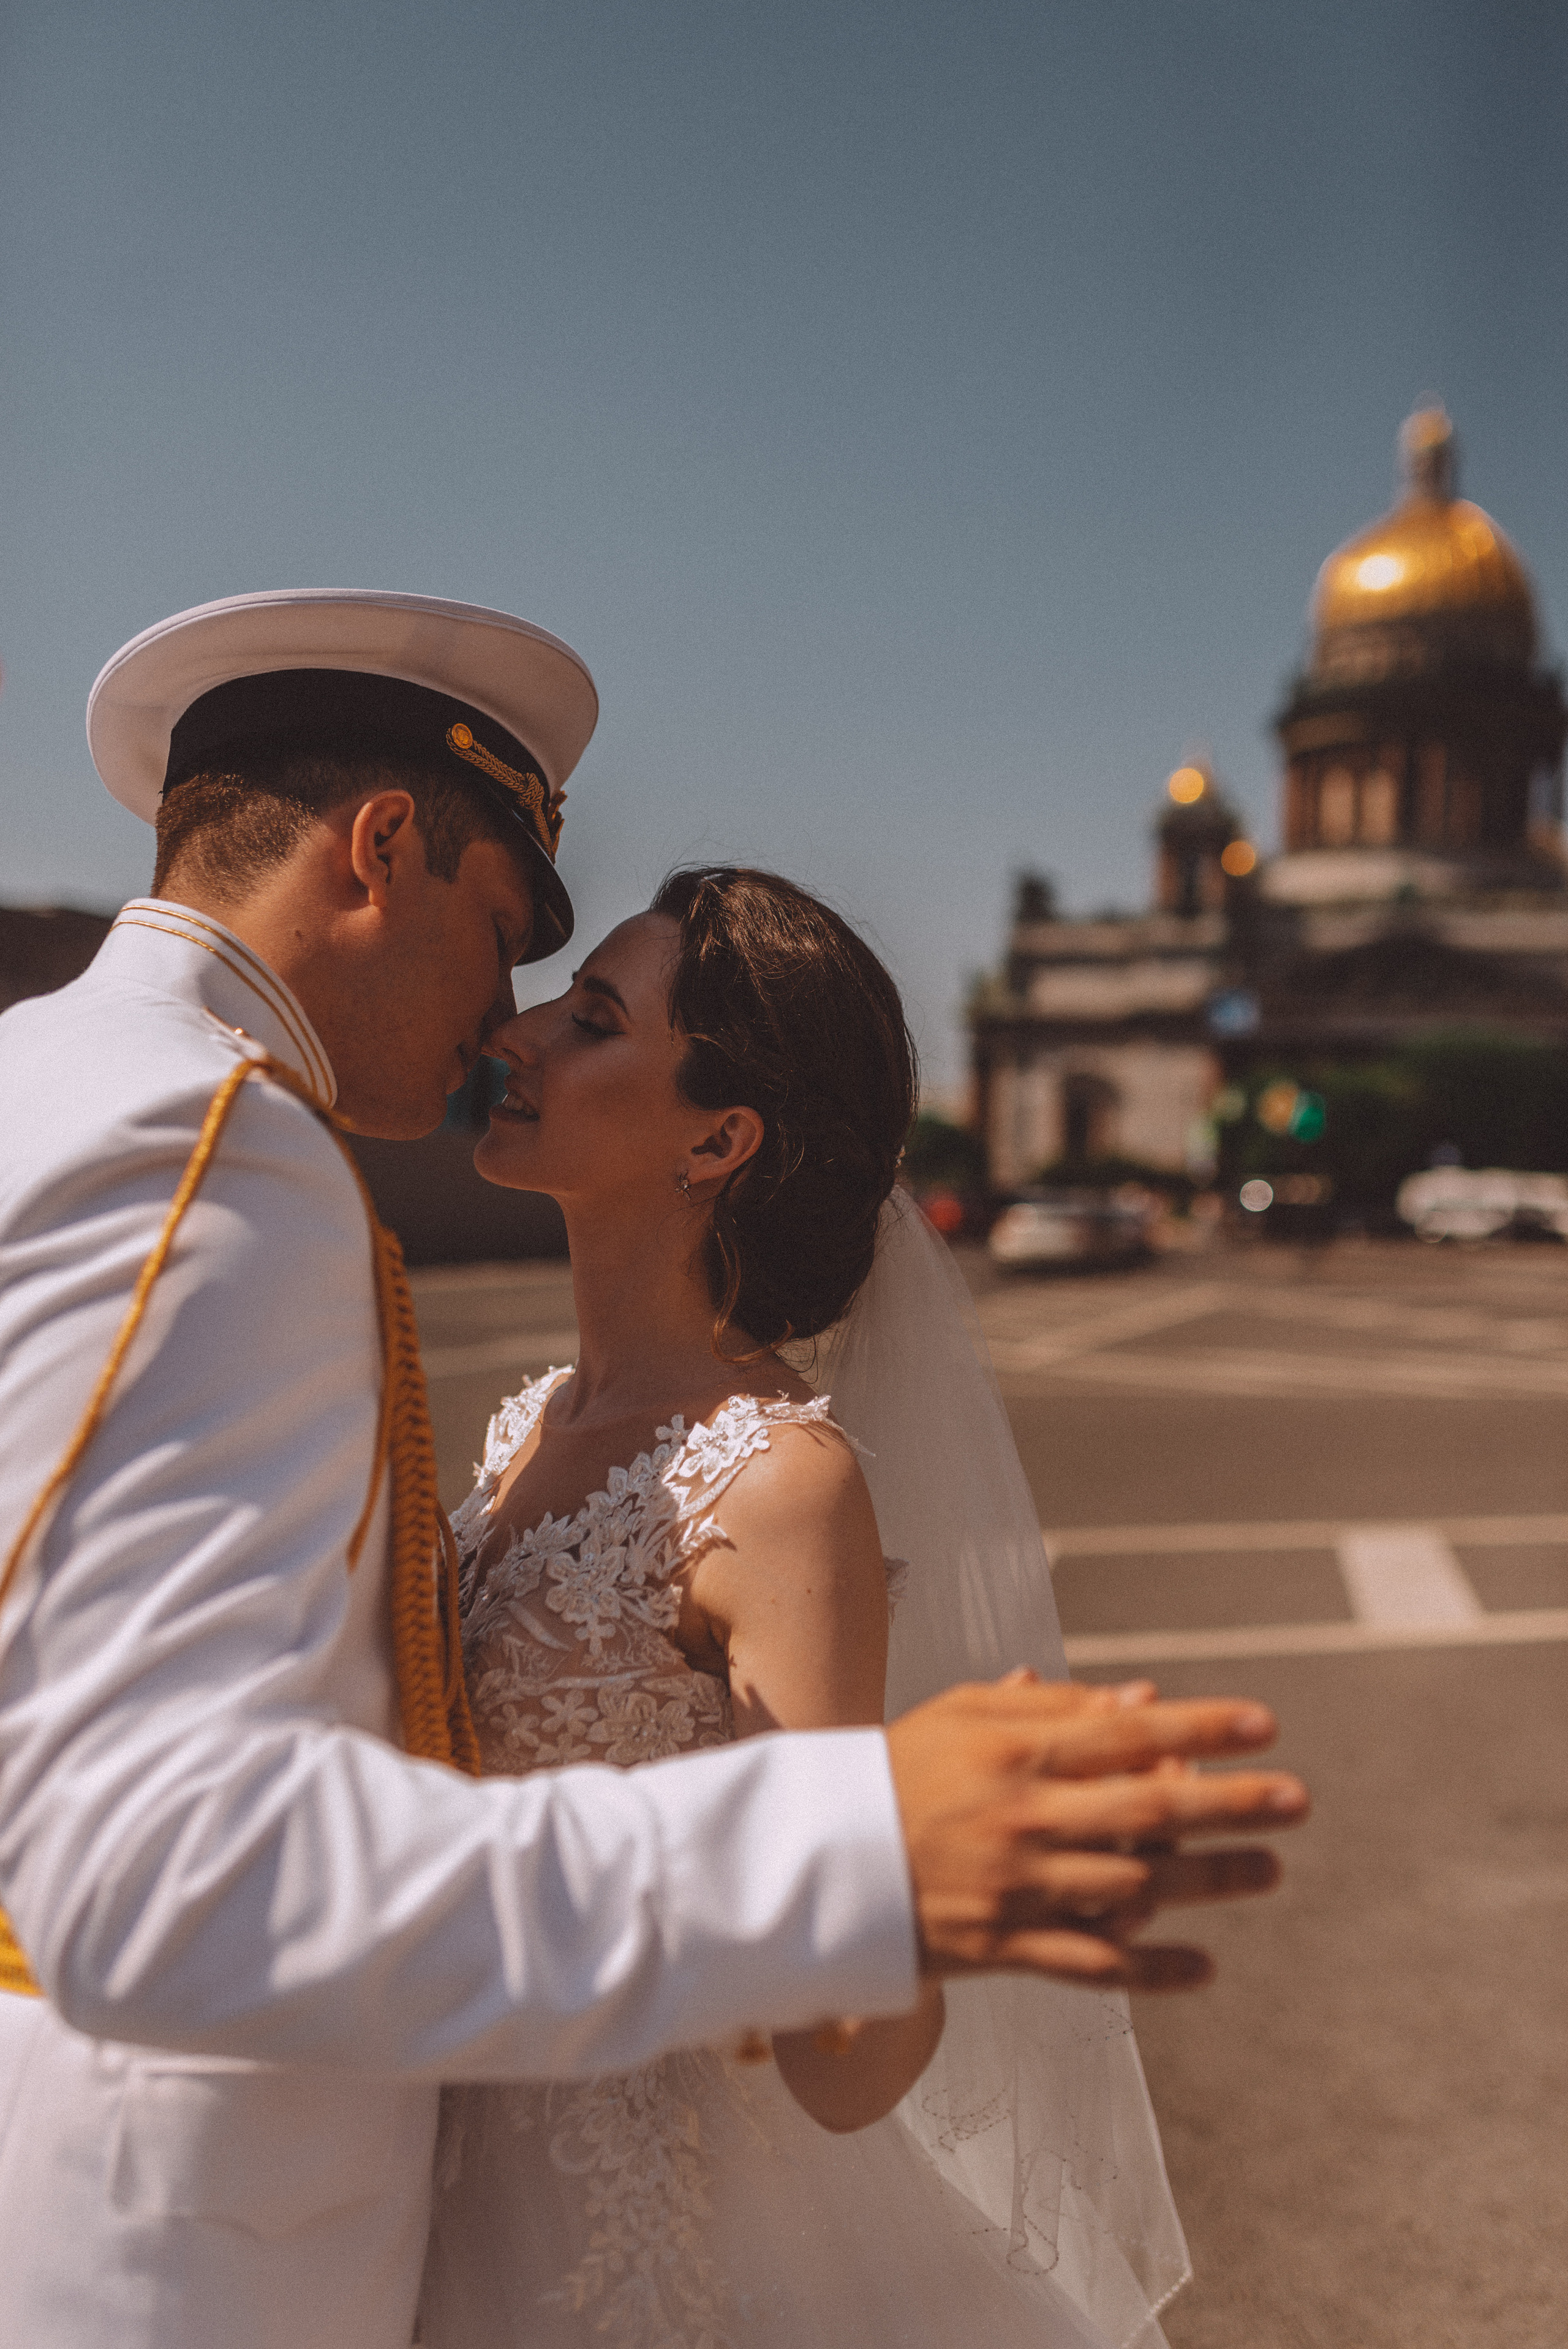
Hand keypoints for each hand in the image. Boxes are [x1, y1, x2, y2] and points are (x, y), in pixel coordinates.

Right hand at [885, 1675, 1306, 1989]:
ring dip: (1211, 1881)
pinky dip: (1151, 1969)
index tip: (1267, 1723)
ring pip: (1135, 1886)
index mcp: (1014, 1754)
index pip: (1127, 1734)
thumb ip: (1051, 1709)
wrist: (818, 1858)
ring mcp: (1017, 1888)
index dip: (1202, 1727)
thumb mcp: (963, 1717)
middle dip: (1231, 1802)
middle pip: (1148, 1809)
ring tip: (1270, 1870)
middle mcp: (1025, 1819)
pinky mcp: (1003, 1949)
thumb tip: (1141, 1701)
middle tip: (1298, 1799)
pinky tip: (1205, 1967)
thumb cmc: (900, 1770)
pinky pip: (1092, 1964)